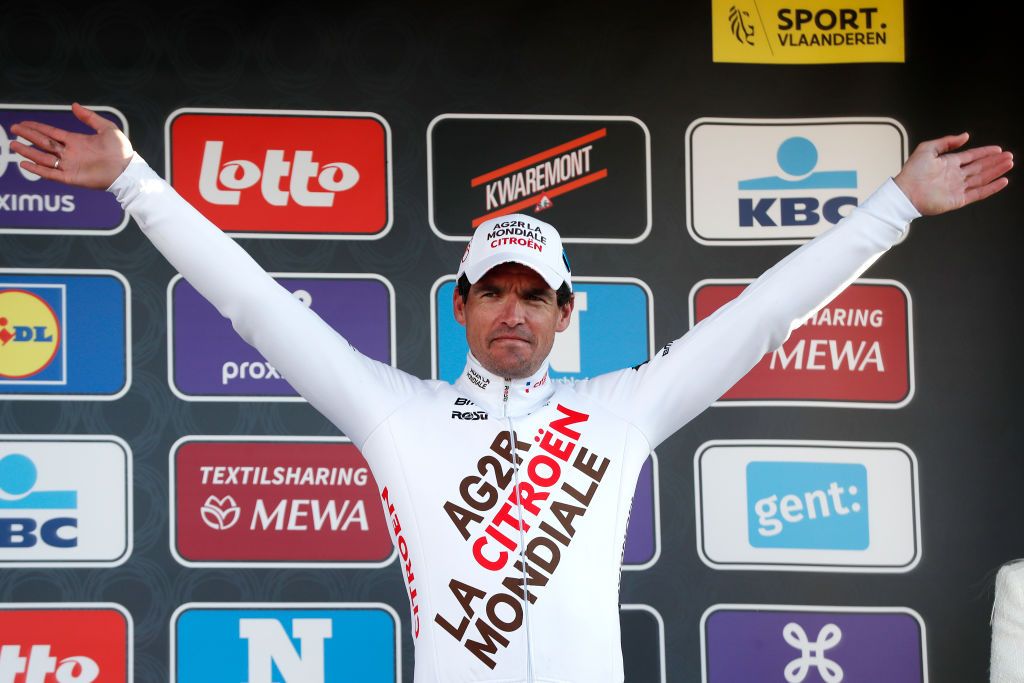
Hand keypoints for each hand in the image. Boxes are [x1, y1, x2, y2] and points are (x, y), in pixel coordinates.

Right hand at [9, 102, 133, 189]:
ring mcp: (69, 166)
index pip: (51, 133)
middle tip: (13, 130)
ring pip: (43, 158)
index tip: (23, 123)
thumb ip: (89, 117)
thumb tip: (74, 105)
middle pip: (43, 143)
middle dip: (28, 136)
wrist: (128, 170)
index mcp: (76, 141)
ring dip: (28, 152)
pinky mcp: (71, 178)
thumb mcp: (107, 128)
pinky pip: (50, 174)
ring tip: (13, 145)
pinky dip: (37, 169)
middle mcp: (70, 153)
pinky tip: (25, 164)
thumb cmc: (121, 150)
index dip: (36, 127)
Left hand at [893, 133, 1012, 215]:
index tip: (997, 149)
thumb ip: (947, 142)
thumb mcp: (927, 149)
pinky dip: (991, 188)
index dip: (985, 152)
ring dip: (996, 171)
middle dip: (995, 161)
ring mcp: (957, 188)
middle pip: (980, 167)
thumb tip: (964, 136)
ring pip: (982, 178)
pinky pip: (978, 193)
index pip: (971, 156)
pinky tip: (1002, 181)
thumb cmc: (911, 173)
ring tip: (1008, 164)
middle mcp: (954, 175)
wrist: (905, 193)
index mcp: (947, 163)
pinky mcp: (958, 200)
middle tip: (1008, 156)